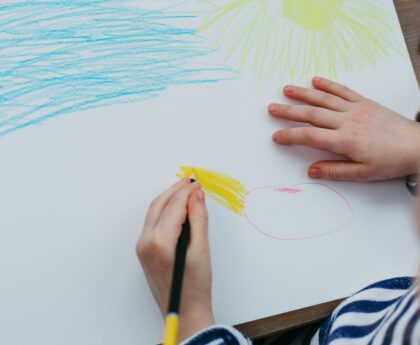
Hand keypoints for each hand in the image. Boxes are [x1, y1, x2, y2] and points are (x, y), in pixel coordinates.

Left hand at [136, 179, 213, 341]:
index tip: (198, 183)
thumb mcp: (201, 249)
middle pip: (159, 204)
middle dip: (175, 190)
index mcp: (159, 242)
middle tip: (191, 181)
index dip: (187, 192)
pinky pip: (153, 221)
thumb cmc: (195, 286)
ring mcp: (142, 245)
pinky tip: (177, 207)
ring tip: (185, 189)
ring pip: (154, 211)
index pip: (174, 206)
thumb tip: (197, 195)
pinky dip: (165, 210)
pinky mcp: (144, 249)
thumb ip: (199, 218)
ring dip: (169, 198)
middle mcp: (146, 242)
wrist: (184, 311)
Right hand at [268, 77, 419, 180]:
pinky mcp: (364, 102)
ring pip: (324, 99)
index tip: (276, 136)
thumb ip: (335, 171)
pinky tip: (316, 80)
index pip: (310, 136)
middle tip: (272, 108)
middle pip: (311, 114)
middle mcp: (347, 121)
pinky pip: (343, 91)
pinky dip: (329, 85)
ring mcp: (355, 109)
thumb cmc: (391, 161)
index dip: (290, 136)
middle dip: (289, 111)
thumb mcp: (363, 174)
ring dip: (303, 93)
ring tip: (287, 89)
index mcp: (345, 140)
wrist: (417, 145)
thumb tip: (311, 170)